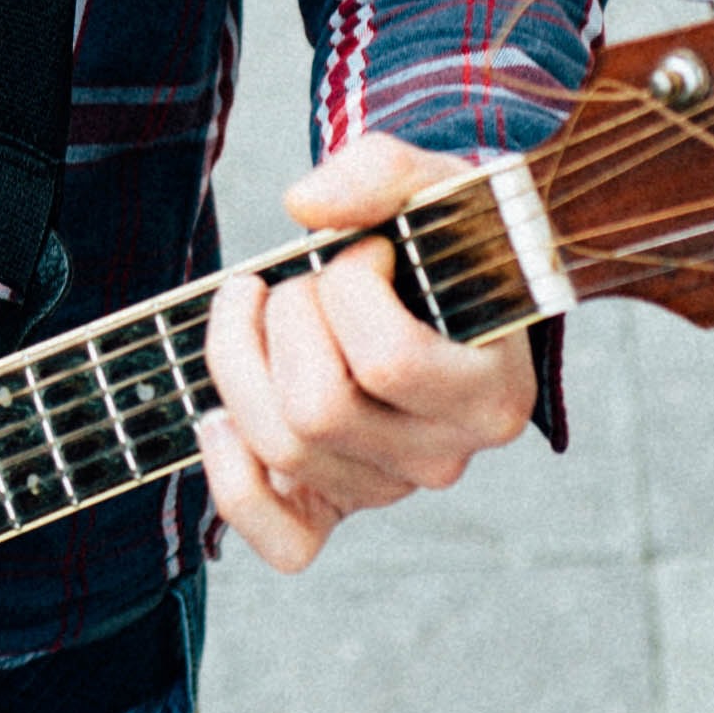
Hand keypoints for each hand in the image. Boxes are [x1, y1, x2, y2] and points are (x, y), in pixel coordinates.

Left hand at [195, 136, 535, 571]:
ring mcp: (392, 488)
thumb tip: (304, 206)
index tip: (362, 252)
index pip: (387, 360)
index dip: (347, 287)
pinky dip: (234, 484)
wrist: (461, 287)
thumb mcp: (436, 187)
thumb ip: (382, 172)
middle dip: (284, 322)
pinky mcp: (342, 508)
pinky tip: (220, 419)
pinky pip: (281, 541)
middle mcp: (448, 455)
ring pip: (282, 451)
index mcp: (493, 392)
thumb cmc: (449, 242)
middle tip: (299, 281)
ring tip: (258, 312)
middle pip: (317, 411)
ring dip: (240, 365)